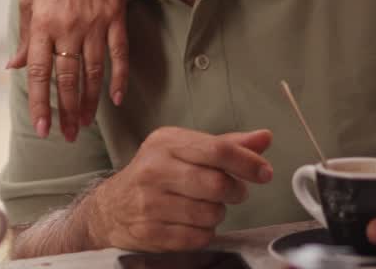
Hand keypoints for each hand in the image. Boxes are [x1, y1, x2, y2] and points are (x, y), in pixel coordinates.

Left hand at [7, 0, 127, 141]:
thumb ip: (24, 36)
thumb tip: (14, 67)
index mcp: (42, 24)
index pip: (39, 74)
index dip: (41, 104)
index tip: (43, 129)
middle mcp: (67, 27)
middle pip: (68, 80)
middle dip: (67, 112)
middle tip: (68, 136)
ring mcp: (94, 22)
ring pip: (93, 72)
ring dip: (90, 102)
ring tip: (87, 123)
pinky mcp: (115, 15)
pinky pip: (119, 53)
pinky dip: (119, 77)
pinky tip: (116, 99)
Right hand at [83, 127, 273, 251]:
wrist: (111, 207)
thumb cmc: (156, 174)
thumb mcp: (184, 150)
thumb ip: (225, 145)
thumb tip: (264, 138)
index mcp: (165, 142)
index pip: (217, 149)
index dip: (248, 162)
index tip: (264, 173)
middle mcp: (154, 169)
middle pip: (217, 184)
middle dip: (234, 191)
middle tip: (233, 191)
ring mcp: (149, 201)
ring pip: (210, 213)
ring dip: (216, 213)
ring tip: (203, 206)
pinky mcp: (150, 230)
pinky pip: (198, 237)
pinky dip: (204, 233)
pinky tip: (191, 223)